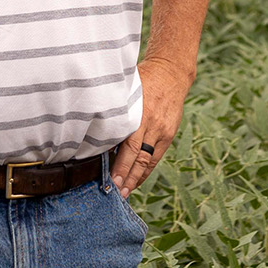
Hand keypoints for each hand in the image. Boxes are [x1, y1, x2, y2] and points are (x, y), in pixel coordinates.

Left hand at [110, 57, 192, 197]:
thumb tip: (96, 131)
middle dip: (127, 177)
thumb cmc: (142, 80)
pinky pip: (156, 158)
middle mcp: (152, 125)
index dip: (121, 165)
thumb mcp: (126, 90)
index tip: (111, 180)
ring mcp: (162, 131)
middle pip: (139, 157)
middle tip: (116, 193)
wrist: (171, 74)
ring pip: (148, 161)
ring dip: (136, 179)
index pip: (129, 146)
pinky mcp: (169, 135)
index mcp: (139, 113)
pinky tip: (136, 181)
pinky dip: (145, 171)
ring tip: (125, 193)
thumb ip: (115, 110)